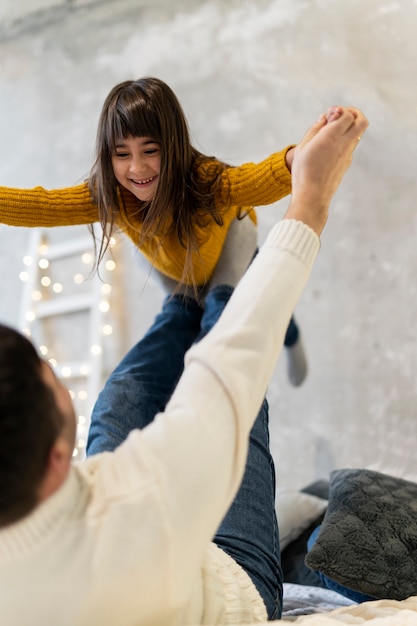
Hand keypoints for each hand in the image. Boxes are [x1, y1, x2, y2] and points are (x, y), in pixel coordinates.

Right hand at [285, 106, 368, 234]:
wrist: (312, 196)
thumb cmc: (304, 172)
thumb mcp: (303, 146)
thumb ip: (315, 128)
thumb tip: (325, 117)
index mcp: (332, 136)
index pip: (348, 115)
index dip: (340, 110)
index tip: (330, 114)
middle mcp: (344, 144)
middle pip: (361, 121)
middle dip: (354, 113)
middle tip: (341, 115)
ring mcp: (348, 154)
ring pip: (358, 133)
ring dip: (350, 126)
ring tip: (334, 130)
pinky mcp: (347, 163)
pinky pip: (351, 144)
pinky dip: (345, 138)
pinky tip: (331, 144)